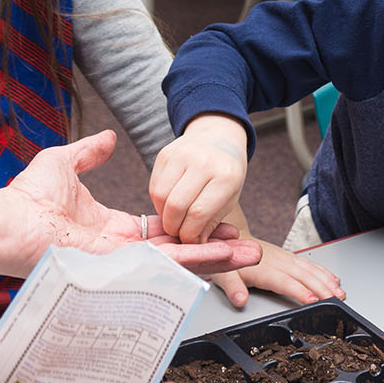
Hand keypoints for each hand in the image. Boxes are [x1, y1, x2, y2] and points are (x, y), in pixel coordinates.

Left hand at [0, 129, 259, 276]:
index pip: (163, 230)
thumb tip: (108, 137)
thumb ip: (90, 152)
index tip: (219, 221)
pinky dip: (195, 260)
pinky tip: (222, 255)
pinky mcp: (118, 266)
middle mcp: (121, 249)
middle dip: (216, 248)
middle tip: (248, 246)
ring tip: (249, 254)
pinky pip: (163, 264)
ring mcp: (121, 261)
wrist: (6, 219)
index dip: (192, 225)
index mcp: (112, 228)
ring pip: (179, 260)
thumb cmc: (26, 196)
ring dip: (217, 257)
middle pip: (180, 249)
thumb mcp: (65, 162)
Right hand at [149, 115, 248, 243]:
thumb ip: (212, 222)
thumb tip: (194, 245)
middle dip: (174, 228)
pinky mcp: (165, 153)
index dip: (191, 235)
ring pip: (161, 197)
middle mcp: (203, 162)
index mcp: (226, 176)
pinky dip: (159, 202)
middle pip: (176, 206)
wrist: (218, 137)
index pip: (199, 214)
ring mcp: (182, 154)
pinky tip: (169, 204)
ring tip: (175, 219)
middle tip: (179, 233)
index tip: (191, 242)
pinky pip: (154, 186)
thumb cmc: (226, 174)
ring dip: (164, 215)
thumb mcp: (230, 198)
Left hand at [210, 240, 344, 308]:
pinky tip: (333, 279)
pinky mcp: (288, 256)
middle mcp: (278, 262)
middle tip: (336, 301)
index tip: (313, 300)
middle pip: (303, 276)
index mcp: (263, 269)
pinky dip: (323, 272)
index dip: (299, 291)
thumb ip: (232, 288)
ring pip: (310, 269)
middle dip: (322, 288)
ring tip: (340, 293)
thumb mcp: (222, 274)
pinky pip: (309, 264)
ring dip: (327, 281)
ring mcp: (285, 258)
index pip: (285, 282)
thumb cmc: (227, 258)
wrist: (229, 236)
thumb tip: (240, 300)